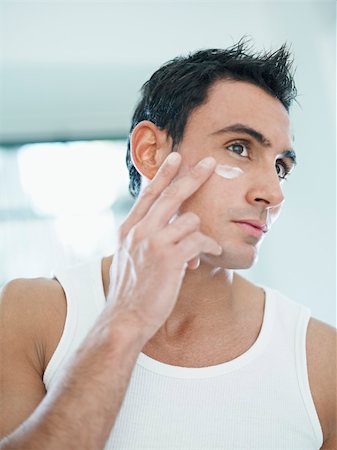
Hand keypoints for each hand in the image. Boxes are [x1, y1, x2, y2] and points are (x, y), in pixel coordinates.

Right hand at [107, 153, 221, 339]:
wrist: (125, 318)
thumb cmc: (131, 291)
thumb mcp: (129, 258)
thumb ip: (144, 239)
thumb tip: (169, 229)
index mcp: (129, 229)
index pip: (148, 194)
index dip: (163, 174)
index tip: (175, 158)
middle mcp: (139, 230)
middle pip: (171, 195)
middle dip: (193, 176)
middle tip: (209, 163)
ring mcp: (154, 242)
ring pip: (190, 220)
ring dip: (200, 234)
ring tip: (200, 250)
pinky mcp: (170, 257)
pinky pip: (199, 241)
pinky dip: (208, 247)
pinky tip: (209, 256)